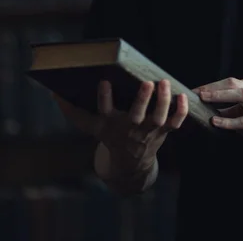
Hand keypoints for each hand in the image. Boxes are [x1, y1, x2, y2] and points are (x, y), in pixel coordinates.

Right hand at [54, 79, 187, 172]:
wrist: (129, 163)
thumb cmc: (109, 136)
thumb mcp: (90, 126)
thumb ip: (73, 111)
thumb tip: (54, 94)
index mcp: (111, 124)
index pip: (105, 110)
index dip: (104, 98)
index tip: (103, 82)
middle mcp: (130, 128)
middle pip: (137, 115)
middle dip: (142, 100)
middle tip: (146, 82)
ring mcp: (149, 131)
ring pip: (159, 118)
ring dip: (163, 101)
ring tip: (164, 82)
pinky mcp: (163, 132)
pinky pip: (176, 123)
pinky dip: (181, 111)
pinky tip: (183, 95)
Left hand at [194, 77, 242, 159]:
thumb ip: (229, 109)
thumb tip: (206, 108)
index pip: (229, 82)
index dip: (211, 85)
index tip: (194, 91)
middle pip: (234, 84)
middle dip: (213, 87)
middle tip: (196, 92)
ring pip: (242, 96)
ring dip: (221, 97)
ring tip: (204, 99)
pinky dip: (229, 120)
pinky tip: (216, 122)